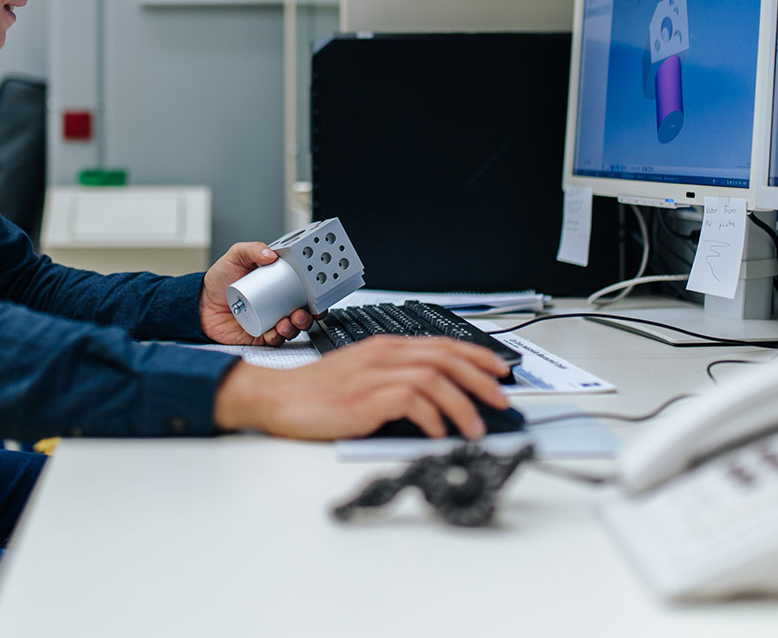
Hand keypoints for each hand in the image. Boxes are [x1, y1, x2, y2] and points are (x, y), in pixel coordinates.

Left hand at [198, 242, 313, 345]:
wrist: (200, 304)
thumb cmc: (218, 280)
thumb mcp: (235, 256)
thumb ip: (252, 249)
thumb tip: (271, 254)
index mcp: (277, 284)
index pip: (302, 288)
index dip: (313, 292)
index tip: (316, 293)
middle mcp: (277, 303)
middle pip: (303, 310)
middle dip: (310, 314)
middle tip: (304, 311)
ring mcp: (270, 320)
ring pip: (293, 327)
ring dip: (297, 326)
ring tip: (289, 320)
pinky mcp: (261, 335)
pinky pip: (276, 339)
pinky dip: (280, 336)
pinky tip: (276, 330)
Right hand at [212, 335, 510, 440]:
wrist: (277, 397)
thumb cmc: (317, 392)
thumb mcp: (362, 377)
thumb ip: (396, 380)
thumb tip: (438, 400)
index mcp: (385, 347)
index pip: (442, 344)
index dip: (477, 357)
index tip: (501, 371)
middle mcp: (383, 356)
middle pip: (445, 358)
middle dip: (481, 379)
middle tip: (501, 400)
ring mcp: (373, 375)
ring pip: (434, 378)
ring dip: (462, 404)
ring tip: (475, 428)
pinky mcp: (363, 399)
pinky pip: (410, 401)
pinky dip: (431, 417)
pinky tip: (438, 432)